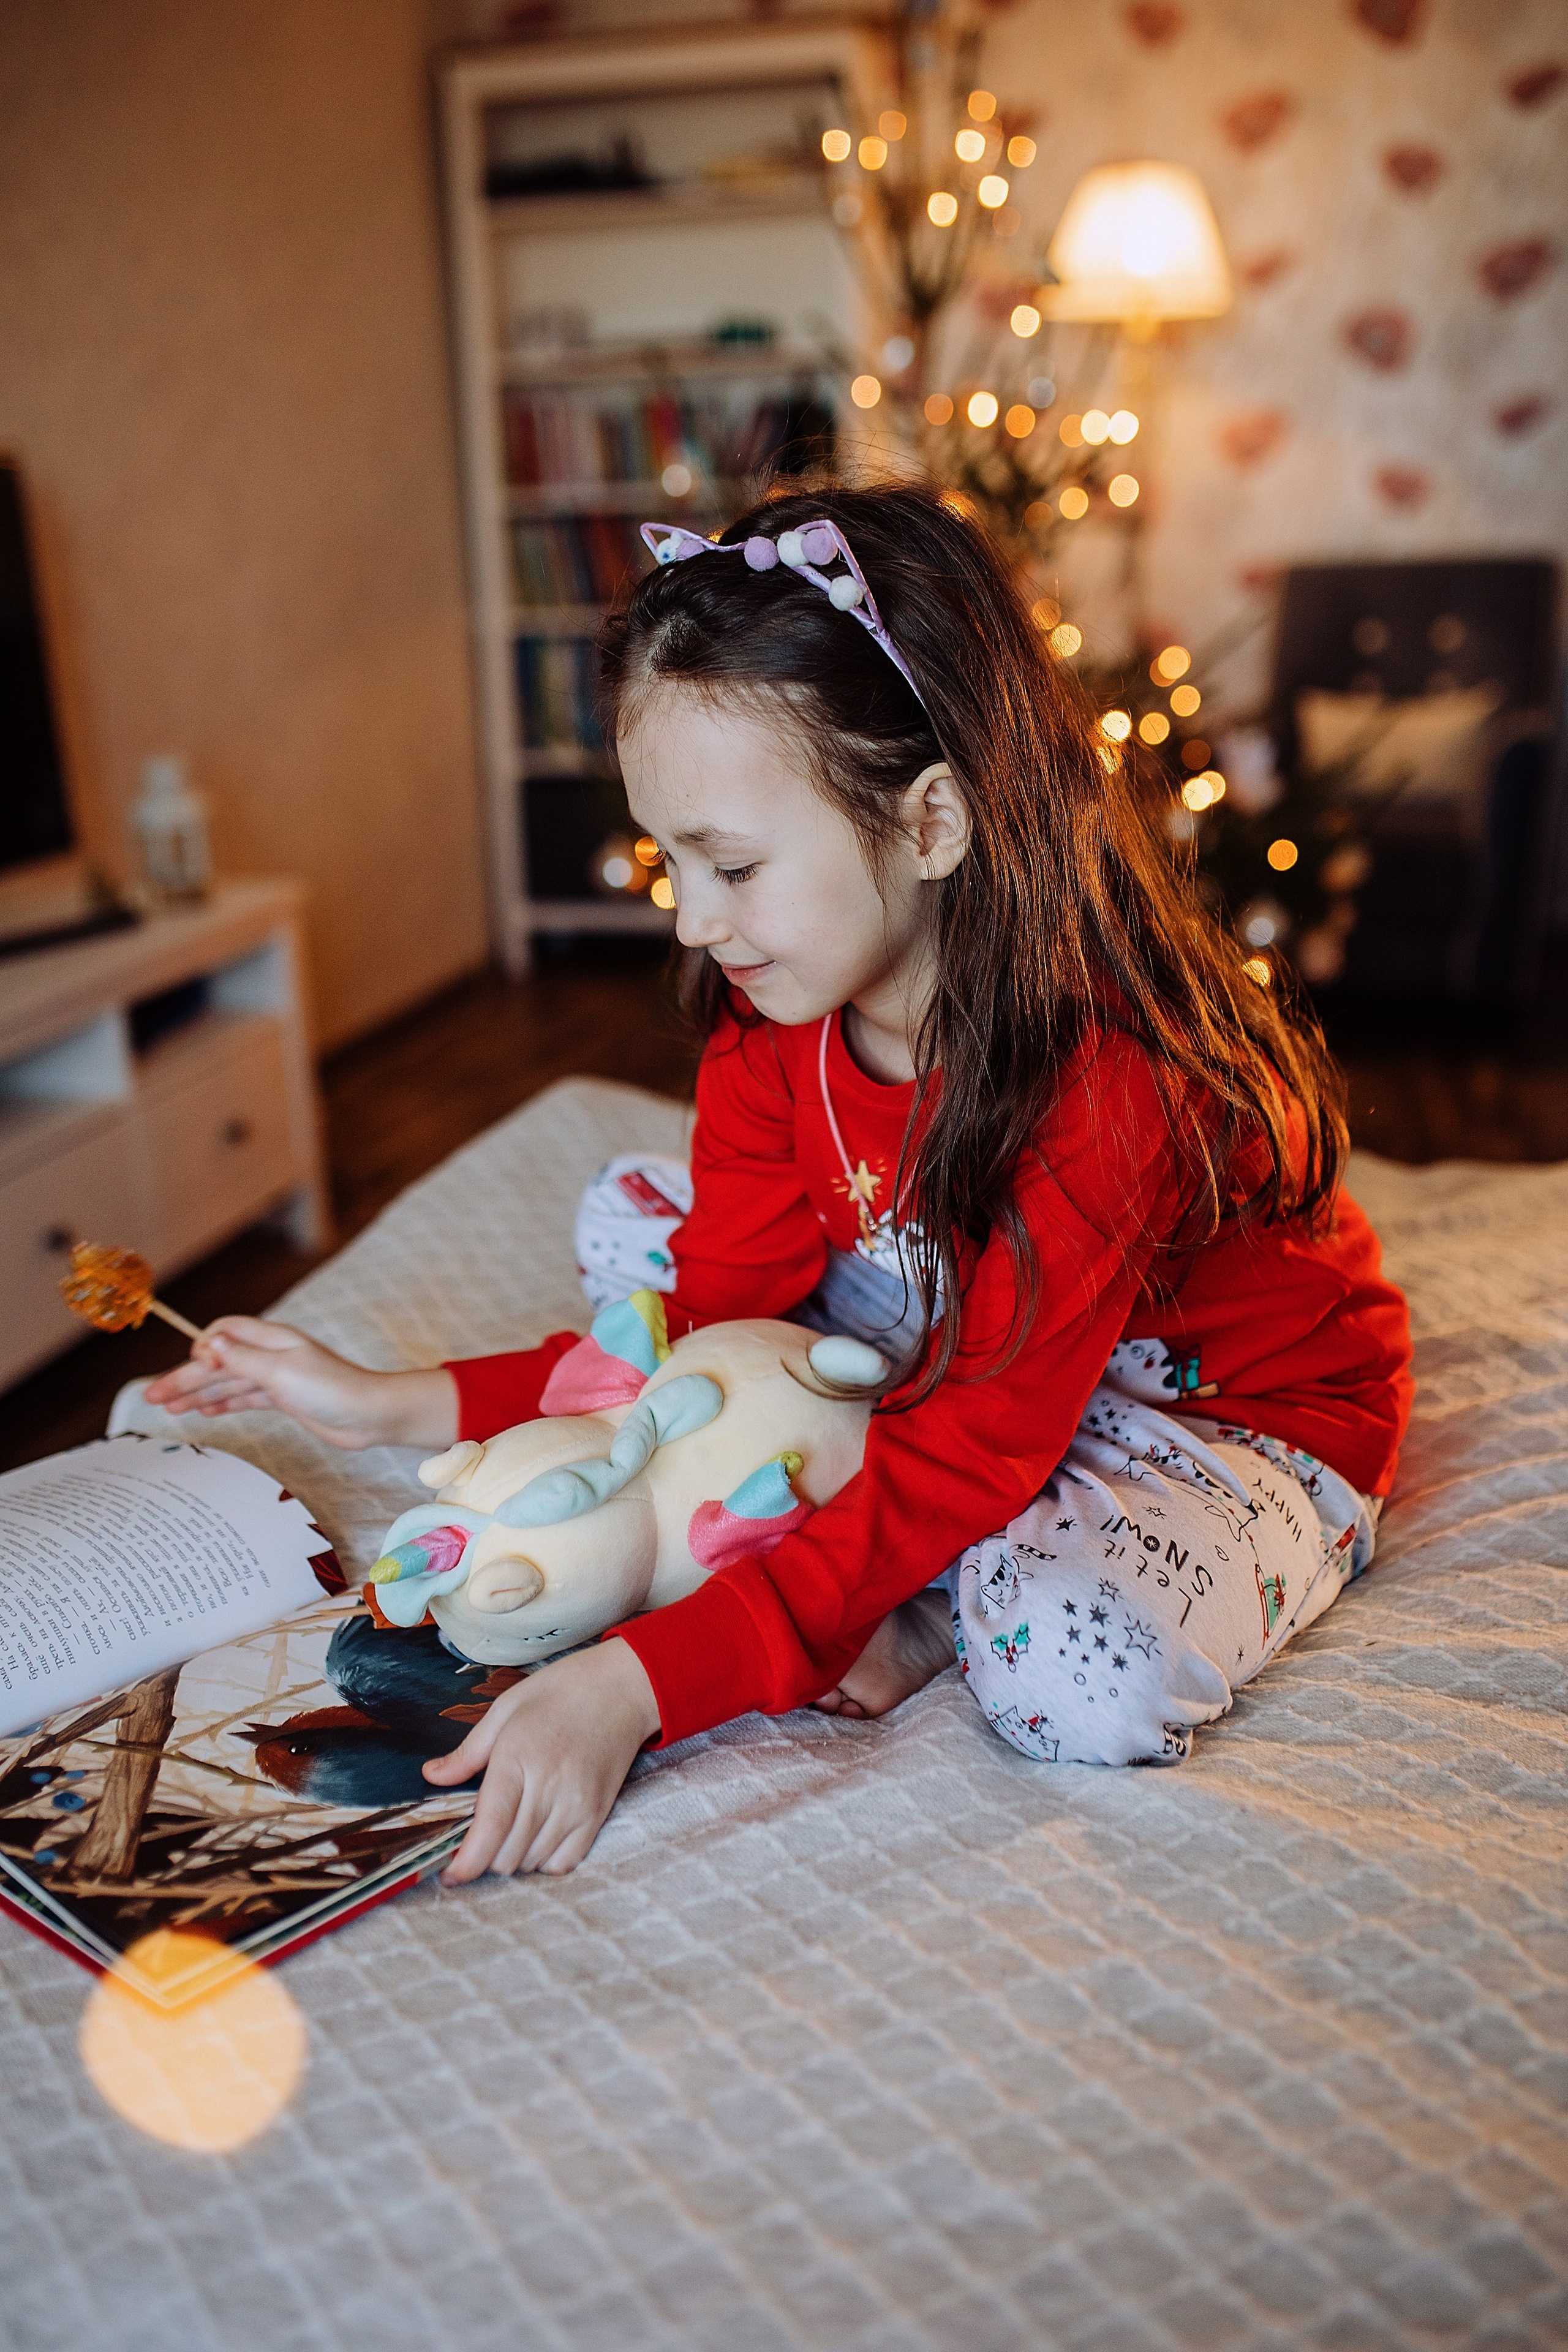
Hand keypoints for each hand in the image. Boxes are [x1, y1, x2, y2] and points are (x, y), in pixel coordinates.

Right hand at [141, 1317, 457, 1451]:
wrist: (369, 1416)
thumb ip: (241, 1359)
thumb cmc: (331, 1389)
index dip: (202, 1347)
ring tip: (167, 1408)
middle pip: (219, 1363)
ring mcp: (277, 1378)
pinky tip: (202, 1412)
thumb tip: (207, 1342)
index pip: (225, 1332)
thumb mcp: (280, 1372)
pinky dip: (222, 1403)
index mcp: (271, 1340)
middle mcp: (272, 1355)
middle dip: (185, 1378)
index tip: (189, 1367)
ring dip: (197, 1394)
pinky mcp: (284, 1399)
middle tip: (152, 1397)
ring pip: (228, 1383)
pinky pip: (244, 1398)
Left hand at [425, 1637, 660, 1878]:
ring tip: (507, 1832)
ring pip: (532, 1862)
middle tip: (478, 1837)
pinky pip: (564, 1862)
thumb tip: (432, 1776)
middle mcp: (550, 1788)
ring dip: (512, 1858)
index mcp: (519, 1757)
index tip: (449, 1874)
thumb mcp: (506, 1709)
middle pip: (507, 1854)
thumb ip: (468, 1751)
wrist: (623, 1688)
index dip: (466, 1862)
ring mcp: (577, 1805)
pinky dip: (543, 1860)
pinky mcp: (597, 1815)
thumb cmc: (561, 1692)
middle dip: (484, 1856)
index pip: (491, 1828)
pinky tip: (535, 1838)